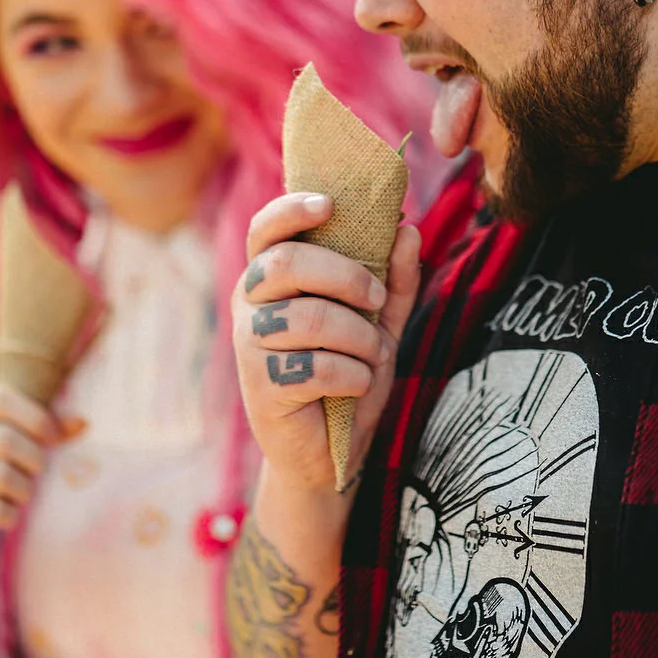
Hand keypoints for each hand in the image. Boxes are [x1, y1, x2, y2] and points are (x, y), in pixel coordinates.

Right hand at [0, 381, 78, 563]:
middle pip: (5, 440)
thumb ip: (41, 429)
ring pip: (2, 476)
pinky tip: (3, 514)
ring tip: (19, 493)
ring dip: (24, 490)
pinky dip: (10, 515)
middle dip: (34, 460)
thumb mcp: (3, 443)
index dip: (35, 417)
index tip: (52, 437)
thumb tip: (82, 423)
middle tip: (35, 472)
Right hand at [233, 192, 420, 493]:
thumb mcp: (379, 323)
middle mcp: (250, 304)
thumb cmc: (348, 376)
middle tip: (376, 297)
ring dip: (358, 338)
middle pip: (287, 264)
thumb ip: (394, 279)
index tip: (330, 205)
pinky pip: (317, 366)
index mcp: (272, 278)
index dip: (291, 210)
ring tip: (371, 356)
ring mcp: (249, 345)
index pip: (265, 229)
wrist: (334, 452)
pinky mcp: (261, 387)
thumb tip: (408, 229)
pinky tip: (355, 385)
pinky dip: (353, 375)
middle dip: (345, 276)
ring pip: (309, 319)